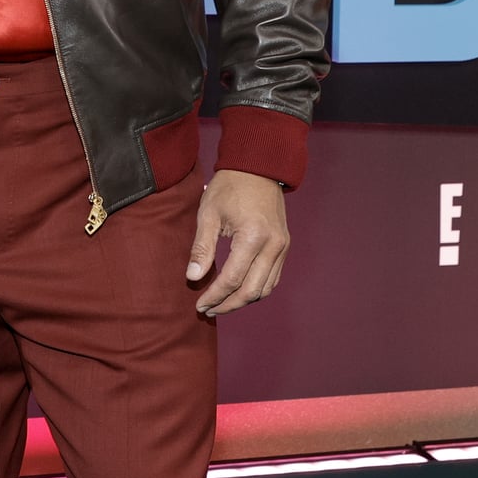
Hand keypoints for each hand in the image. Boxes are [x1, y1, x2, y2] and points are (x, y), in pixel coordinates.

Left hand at [185, 169, 289, 317]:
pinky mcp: (284, 246)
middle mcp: (273, 246)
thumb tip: (193, 278)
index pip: (232, 279)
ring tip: (221, 304)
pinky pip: (273, 278)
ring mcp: (282, 247)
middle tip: (208, 310)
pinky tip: (238, 290)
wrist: (258, 167)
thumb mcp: (208, 213)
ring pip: (265, 288)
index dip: (214, 296)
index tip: (199, 305)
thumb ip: (202, 248)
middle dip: (228, 305)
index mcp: (253, 237)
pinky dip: (256, 289)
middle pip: (251, 291)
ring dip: (243, 300)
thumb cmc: (229, 187)